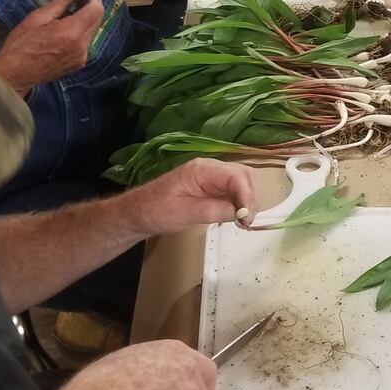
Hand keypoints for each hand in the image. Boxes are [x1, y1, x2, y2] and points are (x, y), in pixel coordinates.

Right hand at [0, 0, 103, 95]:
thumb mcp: (37, 18)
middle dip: (91, 7)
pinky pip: (86, 43)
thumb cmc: (20, 46)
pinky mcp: (79, 64)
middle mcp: (81, 46)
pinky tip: (66, 32)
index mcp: (71, 33)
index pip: (96, 10)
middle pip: (97, 20)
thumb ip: (60, 3)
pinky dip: (80, 33)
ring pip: (92, 31)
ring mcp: (82, 57)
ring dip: (85, 20)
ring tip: (68, 16)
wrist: (14, 76)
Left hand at [125, 158, 260, 233]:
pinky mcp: (212, 185)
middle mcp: (211, 168)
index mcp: (202, 170)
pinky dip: (242, 201)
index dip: (248, 196)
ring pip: (244, 181)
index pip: (236, 176)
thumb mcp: (184, 213)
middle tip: (247, 221)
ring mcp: (212, 176)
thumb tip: (241, 213)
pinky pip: (235, 189)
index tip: (247, 218)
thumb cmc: (156, 211)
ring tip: (244, 220)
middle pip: (245, 175)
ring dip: (250, 199)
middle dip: (252, 197)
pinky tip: (238, 216)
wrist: (137, 212)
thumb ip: (213, 210)